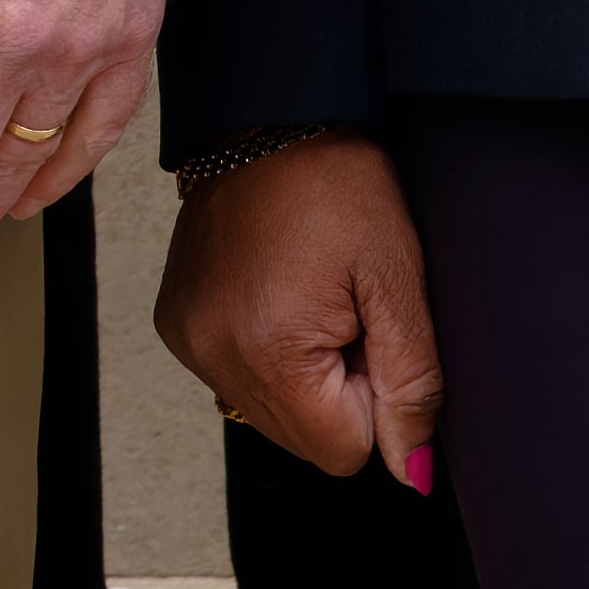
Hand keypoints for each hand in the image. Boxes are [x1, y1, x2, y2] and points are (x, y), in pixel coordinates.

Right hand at [160, 132, 442, 490]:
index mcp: (268, 350)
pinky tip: (277, 292)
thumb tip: (410, 475)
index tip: (366, 325)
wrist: (268, 114)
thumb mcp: (397, 279)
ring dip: (304, 372)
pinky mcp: (176, 324)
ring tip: (310, 293)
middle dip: (338, 388)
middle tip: (343, 306)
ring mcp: (187, 341)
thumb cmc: (338, 183)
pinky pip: (238, 377)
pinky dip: (267, 351)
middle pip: (305, 439)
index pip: (345, 451)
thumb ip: (412, 384)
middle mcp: (213, 357)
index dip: (373, 396)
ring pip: (272, 413)